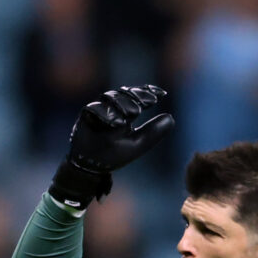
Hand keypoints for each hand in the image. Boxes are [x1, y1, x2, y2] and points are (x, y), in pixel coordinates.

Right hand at [49, 85, 174, 210]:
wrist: (92, 165)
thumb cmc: (115, 154)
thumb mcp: (138, 143)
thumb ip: (153, 132)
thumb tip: (171, 117)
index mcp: (125, 113)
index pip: (136, 97)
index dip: (148, 92)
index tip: (162, 94)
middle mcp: (112, 109)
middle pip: (124, 94)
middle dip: (138, 96)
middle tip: (151, 101)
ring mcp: (98, 111)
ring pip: (110, 98)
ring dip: (124, 103)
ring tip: (136, 113)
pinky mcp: (85, 117)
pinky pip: (93, 109)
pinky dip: (105, 113)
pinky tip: (119, 122)